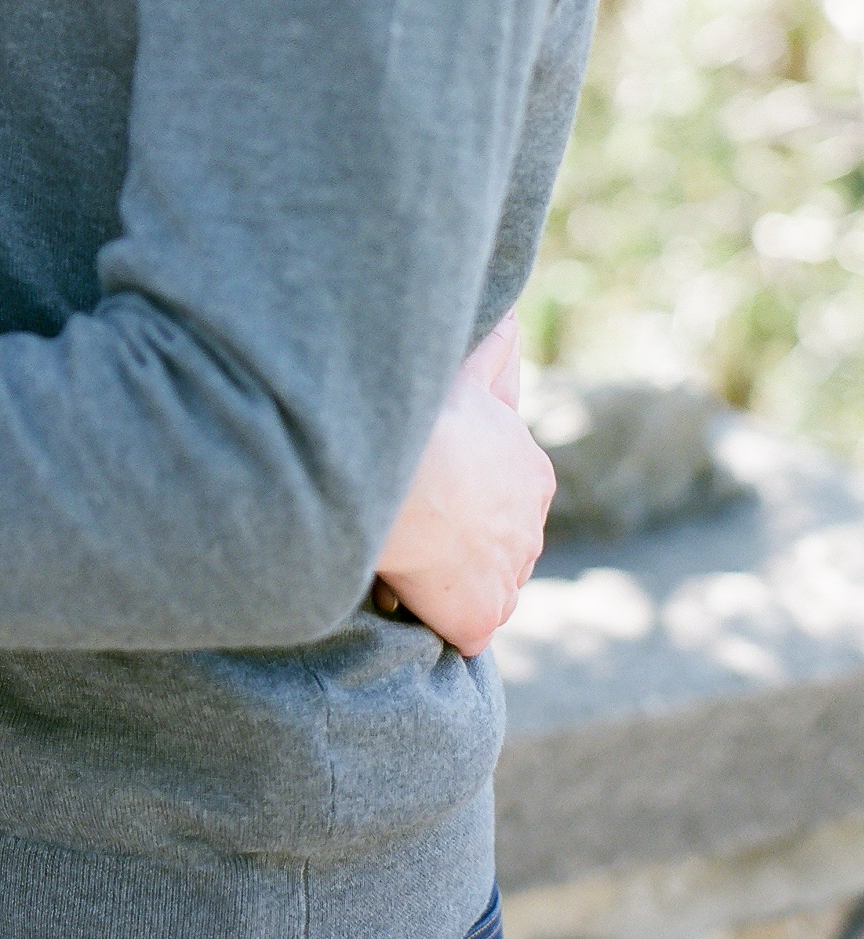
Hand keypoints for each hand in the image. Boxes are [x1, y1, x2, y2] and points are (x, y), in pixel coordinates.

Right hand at [372, 312, 554, 656]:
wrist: (405, 480)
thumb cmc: (427, 420)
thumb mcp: (463, 369)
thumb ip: (489, 347)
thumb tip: (509, 309)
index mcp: (533, 474)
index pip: (507, 498)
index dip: (467, 498)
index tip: (432, 490)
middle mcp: (531, 531)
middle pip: (498, 547)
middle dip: (462, 543)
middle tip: (413, 524)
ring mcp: (509, 579)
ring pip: (485, 590)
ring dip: (451, 582)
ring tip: (407, 560)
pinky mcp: (481, 621)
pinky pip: (463, 629)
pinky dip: (437, 618)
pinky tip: (407, 595)